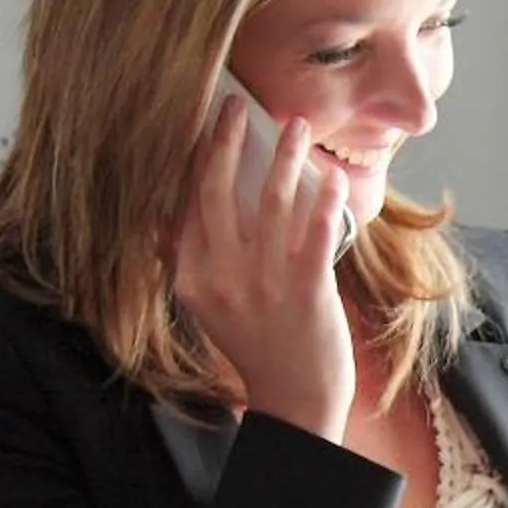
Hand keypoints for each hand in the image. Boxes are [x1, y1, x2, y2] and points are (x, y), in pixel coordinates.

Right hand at [171, 95, 356, 439]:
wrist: (295, 402)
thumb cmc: (258, 348)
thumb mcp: (208, 306)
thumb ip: (194, 261)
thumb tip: (176, 212)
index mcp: (191, 276)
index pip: (184, 203)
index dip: (191, 158)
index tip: (201, 122)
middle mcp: (220, 275)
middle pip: (216, 190)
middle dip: (225, 140)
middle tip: (236, 106)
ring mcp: (263, 282)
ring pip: (270, 200)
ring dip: (284, 155)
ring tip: (296, 124)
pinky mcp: (306, 288)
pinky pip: (315, 229)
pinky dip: (323, 196)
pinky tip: (332, 174)